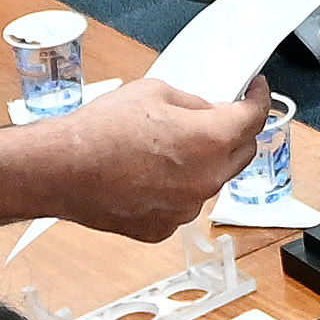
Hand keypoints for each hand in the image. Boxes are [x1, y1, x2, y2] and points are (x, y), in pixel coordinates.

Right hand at [41, 71, 272, 238]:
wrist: (59, 170)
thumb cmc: (98, 132)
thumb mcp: (154, 92)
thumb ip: (194, 103)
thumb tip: (209, 111)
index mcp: (209, 141)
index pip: (254, 118)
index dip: (259, 99)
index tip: (257, 93)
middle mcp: (205, 179)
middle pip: (241, 153)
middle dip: (234, 132)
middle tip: (215, 117)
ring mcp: (186, 208)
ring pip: (210, 181)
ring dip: (202, 163)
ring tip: (165, 148)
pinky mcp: (164, 227)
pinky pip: (182, 204)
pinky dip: (175, 189)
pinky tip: (148, 174)